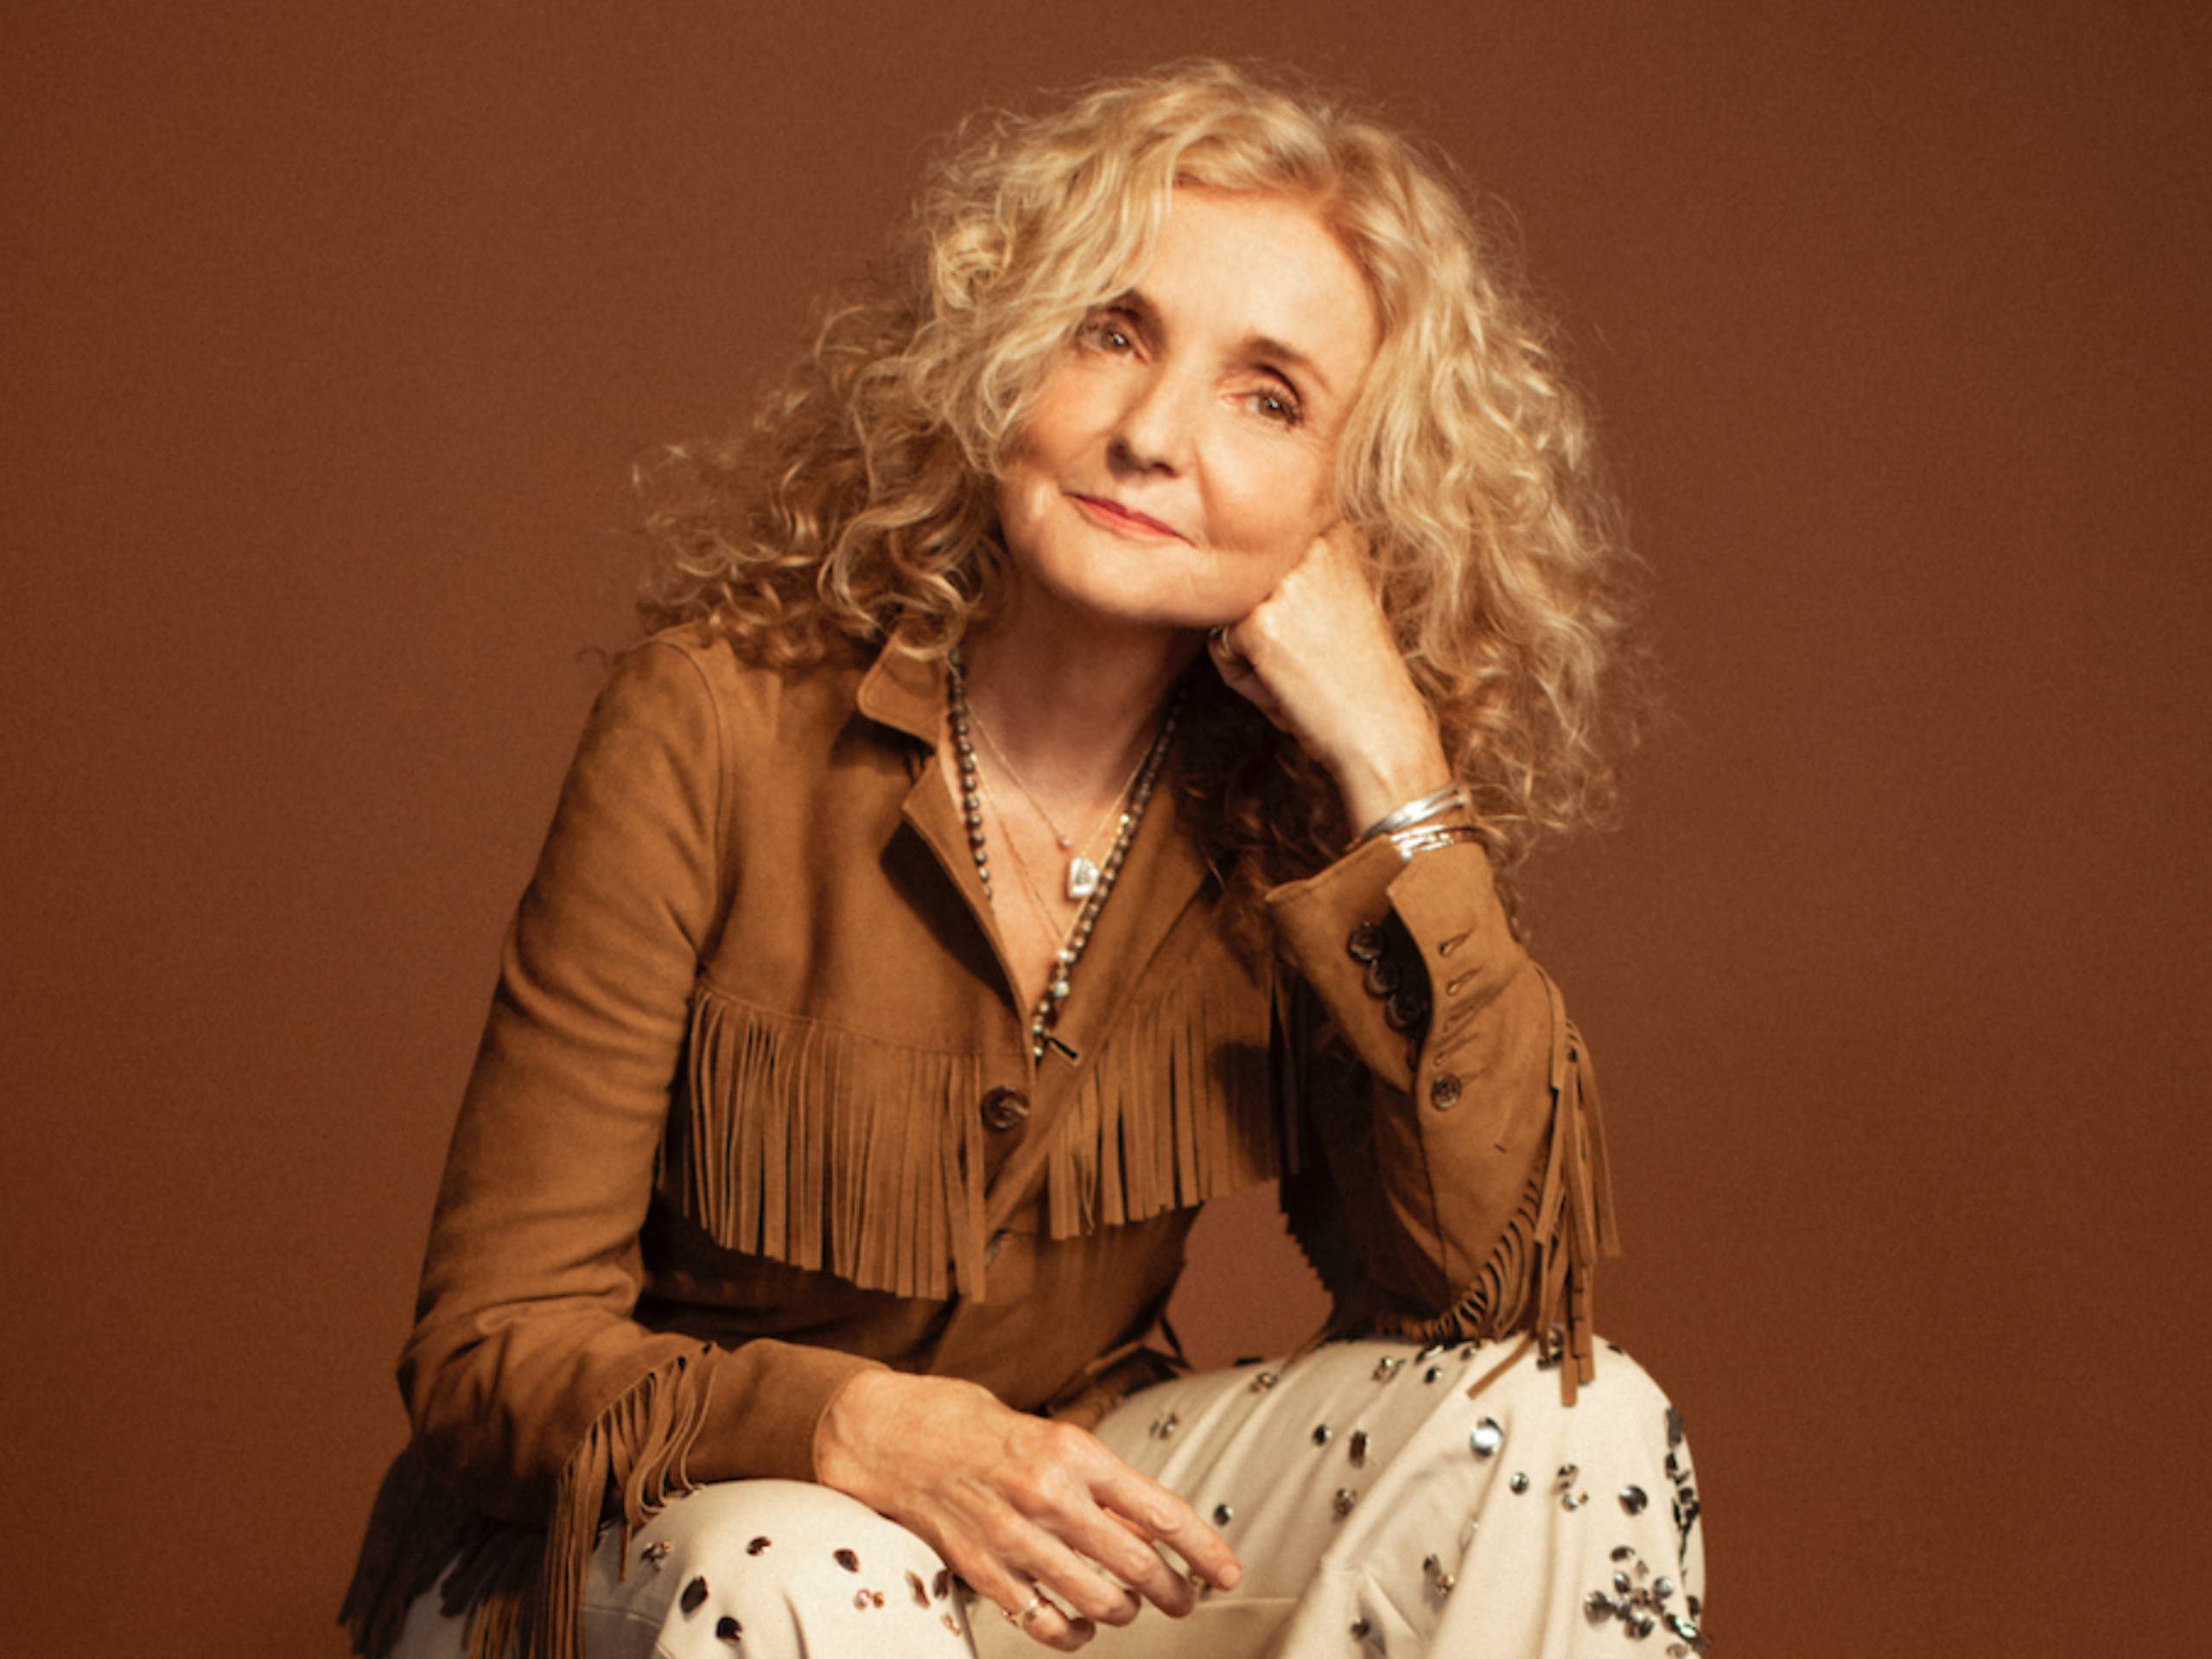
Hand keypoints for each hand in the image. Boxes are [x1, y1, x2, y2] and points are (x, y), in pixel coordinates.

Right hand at [814, 1370, 1239, 1649]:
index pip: (1160, 1509)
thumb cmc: (963, 1422)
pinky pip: (1043, 1621)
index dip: (1203, 1548)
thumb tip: (1140, 1521)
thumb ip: (1088, 1477)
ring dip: (1125, 1612)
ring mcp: (1013, 1538)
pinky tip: (1077, 1625)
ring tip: (1129, 1607)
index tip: (1227, 1570)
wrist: (883, 1433)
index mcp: (1071, 1451)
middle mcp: (1048, 1495)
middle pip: (1138, 1564)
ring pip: (1099, 1600)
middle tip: (1185, 1599)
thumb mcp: (1040, 1430)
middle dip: (1174, 1590)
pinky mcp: (980, 1571)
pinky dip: (1070, 1632)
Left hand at [1209, 524, 1454, 832]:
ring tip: (1296, 679)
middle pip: (1244, 583)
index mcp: (1335, 535)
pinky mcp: (1258, 623)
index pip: (1265, 555)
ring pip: (1228, 612)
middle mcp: (1311, 548)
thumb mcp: (1341, 602)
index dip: (1279, 604)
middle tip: (1305, 662)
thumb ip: (1299, 575)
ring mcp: (1283, 584)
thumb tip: (1233, 566)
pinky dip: (1242, 679)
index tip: (1312, 636)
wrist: (1384, 732)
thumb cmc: (1364, 679)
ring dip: (1250, 654)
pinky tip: (1284, 693)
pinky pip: (1219, 646)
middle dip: (1261, 628)